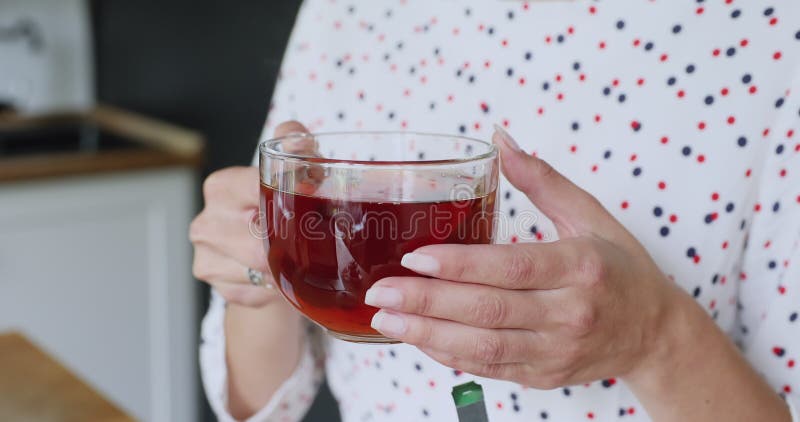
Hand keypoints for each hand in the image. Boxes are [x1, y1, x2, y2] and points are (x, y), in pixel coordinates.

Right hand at [190, 121, 310, 306]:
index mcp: (221, 187)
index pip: (255, 191)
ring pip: (261, 269)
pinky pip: (258, 291)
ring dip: (288, 268)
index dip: (290, 200)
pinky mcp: (218, 288)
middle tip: (318, 239)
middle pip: (258, 241)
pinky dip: (278, 288)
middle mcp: (206, 222)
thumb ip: (296, 145)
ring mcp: (206, 257)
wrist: (267, 256)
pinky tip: (284, 277)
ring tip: (303, 258)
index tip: (315, 205)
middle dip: (293, 242)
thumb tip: (295, 135)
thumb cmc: (282, 208)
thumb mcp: (294, 171)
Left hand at [365, 125, 687, 387]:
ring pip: (484, 346)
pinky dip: (450, 355)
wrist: (654, 332)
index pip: (512, 267)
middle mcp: (571, 313)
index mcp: (582, 267)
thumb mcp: (590, 215)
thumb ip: (542, 180)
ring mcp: (558, 350)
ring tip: (385, 317)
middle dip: (427, 301)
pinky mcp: (546, 375)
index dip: (460, 265)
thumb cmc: (619, 268)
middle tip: (380, 289)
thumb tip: (500, 140)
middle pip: (489, 309)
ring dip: (429, 334)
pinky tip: (418, 338)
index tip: (414, 256)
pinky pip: (490, 368)